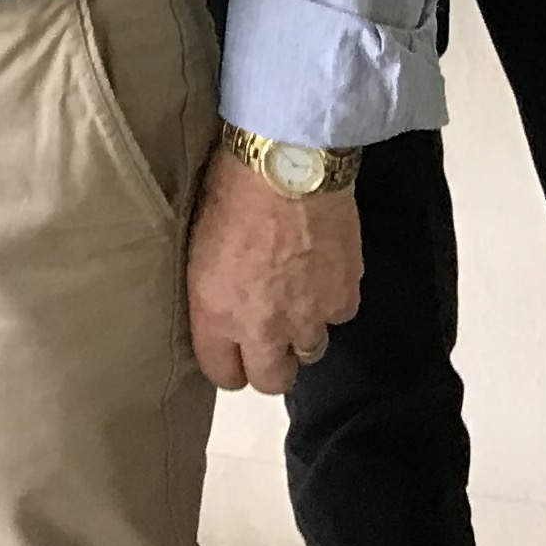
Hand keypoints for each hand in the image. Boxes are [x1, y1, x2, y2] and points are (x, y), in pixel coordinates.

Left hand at [185, 152, 360, 395]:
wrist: (288, 164)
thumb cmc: (231, 189)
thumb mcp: (201, 245)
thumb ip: (215, 292)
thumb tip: (224, 307)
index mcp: (218, 313)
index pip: (222, 374)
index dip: (227, 365)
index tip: (231, 352)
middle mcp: (264, 328)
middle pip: (271, 381)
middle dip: (269, 364)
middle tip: (267, 337)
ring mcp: (309, 317)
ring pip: (310, 351)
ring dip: (302, 332)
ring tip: (296, 298)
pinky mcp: (344, 298)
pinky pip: (338, 315)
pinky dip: (331, 299)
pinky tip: (322, 272)